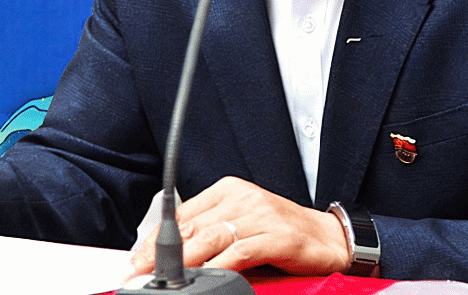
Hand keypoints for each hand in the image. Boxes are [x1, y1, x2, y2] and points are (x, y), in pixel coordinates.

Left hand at [130, 177, 350, 276]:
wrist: (330, 237)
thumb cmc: (283, 232)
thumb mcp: (242, 224)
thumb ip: (211, 233)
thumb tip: (173, 253)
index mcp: (229, 190)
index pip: (183, 213)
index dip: (157, 238)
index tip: (138, 258)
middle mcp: (243, 198)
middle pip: (193, 226)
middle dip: (162, 253)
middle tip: (140, 271)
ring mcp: (260, 215)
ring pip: (211, 238)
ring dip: (183, 262)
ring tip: (164, 277)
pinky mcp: (277, 236)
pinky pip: (240, 252)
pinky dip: (218, 268)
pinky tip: (205, 278)